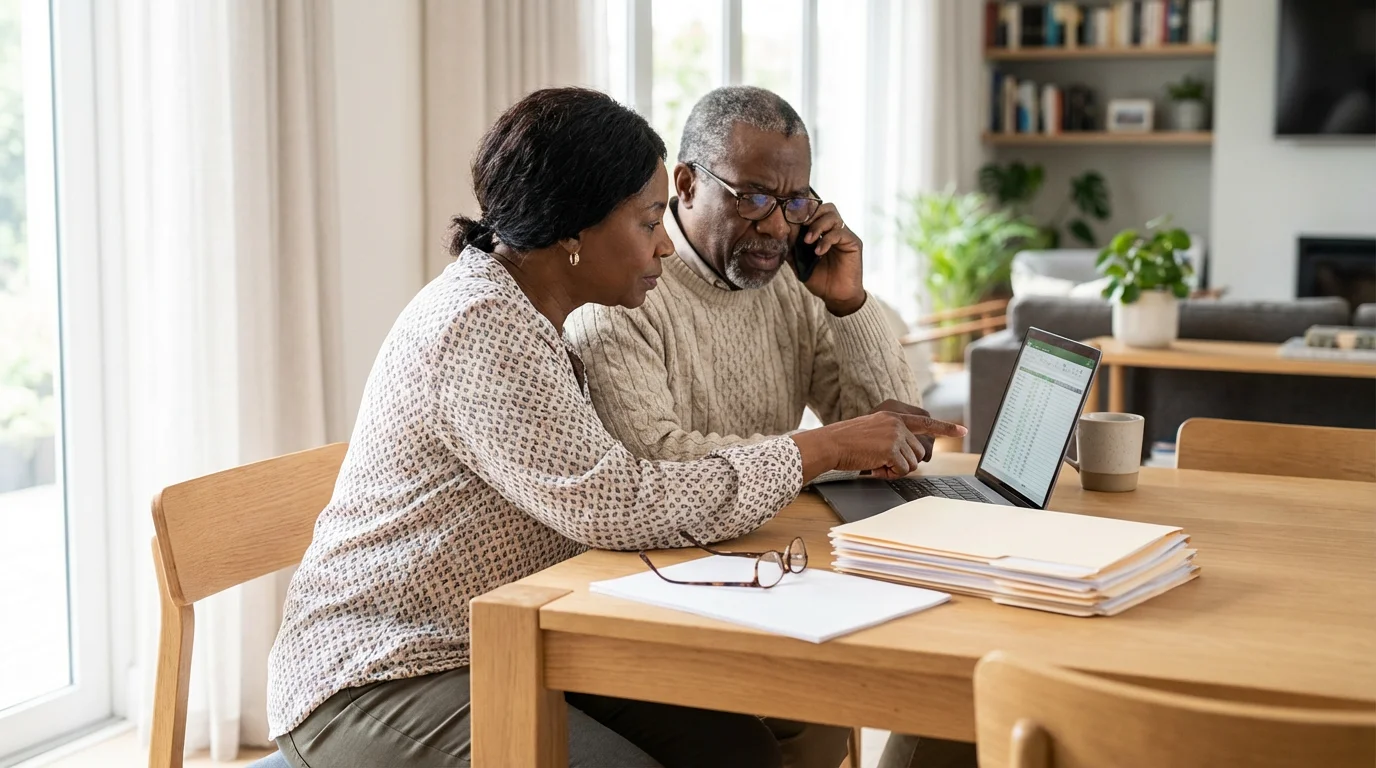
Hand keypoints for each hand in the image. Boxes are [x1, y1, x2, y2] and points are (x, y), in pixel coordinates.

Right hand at [792, 412, 966, 483]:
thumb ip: (892, 436)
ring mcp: (895, 435)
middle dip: (903, 462)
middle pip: (918, 451)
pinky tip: (874, 468)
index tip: (962, 430)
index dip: (946, 428)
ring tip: (876, 464)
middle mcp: (897, 423)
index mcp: (893, 416)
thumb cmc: (846, 442)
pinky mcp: (891, 449)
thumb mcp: (872, 430)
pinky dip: (890, 474)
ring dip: (896, 469)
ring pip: (912, 463)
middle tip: (882, 463)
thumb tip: (912, 455)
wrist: (830, 444)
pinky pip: (902, 470)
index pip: (925, 422)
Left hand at [795, 203, 864, 315]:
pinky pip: (840, 233)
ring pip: (833, 216)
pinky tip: (818, 252)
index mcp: (822, 231)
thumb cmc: (820, 279)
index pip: (814, 211)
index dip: (802, 212)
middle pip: (825, 207)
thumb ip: (791, 248)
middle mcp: (834, 229)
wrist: (836, 296)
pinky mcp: (853, 243)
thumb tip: (780, 235)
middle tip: (799, 226)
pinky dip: (826, 240)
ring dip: (817, 226)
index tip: (788, 219)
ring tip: (807, 241)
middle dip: (810, 214)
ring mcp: (845, 234)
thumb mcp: (800, 263)